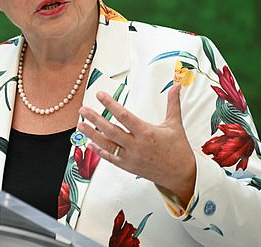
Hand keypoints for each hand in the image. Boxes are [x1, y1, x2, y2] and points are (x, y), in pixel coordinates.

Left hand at [77, 83, 195, 206]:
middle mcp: (136, 145)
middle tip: (83, 109)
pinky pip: (110, 158)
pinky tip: (89, 143)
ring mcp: (130, 157)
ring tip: (80, 125)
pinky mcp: (128, 166)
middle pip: (111, 130)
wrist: (181, 175)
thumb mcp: (175, 124)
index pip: (124, 116)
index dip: (111, 104)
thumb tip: (177, 85)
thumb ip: (173, 103)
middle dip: (95, 119)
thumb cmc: (178, 149)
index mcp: (146, 133)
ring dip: (92, 134)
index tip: (100, 95)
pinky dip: (99, 151)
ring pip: (107, 144)